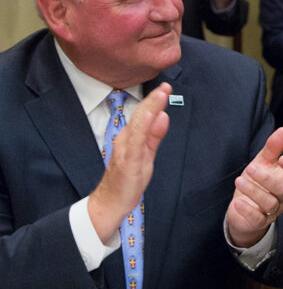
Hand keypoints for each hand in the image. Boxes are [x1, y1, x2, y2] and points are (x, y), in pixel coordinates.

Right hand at [88, 83, 171, 242]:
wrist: (111, 201)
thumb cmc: (127, 179)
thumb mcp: (146, 154)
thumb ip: (154, 136)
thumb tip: (163, 116)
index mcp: (131, 137)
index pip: (144, 115)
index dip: (155, 101)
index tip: (166, 88)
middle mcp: (126, 140)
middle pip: (141, 116)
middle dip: (153, 100)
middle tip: (166, 86)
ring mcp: (125, 149)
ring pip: (138, 125)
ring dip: (150, 109)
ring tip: (160, 95)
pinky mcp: (127, 161)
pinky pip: (136, 143)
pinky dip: (142, 128)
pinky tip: (150, 118)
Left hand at [226, 127, 282, 246]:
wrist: (243, 208)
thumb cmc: (256, 181)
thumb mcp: (262, 162)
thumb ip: (273, 148)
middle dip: (267, 179)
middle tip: (251, 169)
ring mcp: (273, 210)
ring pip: (270, 204)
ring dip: (254, 192)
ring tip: (240, 180)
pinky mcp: (260, 222)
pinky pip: (258, 218)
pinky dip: (248, 210)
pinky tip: (238, 202)